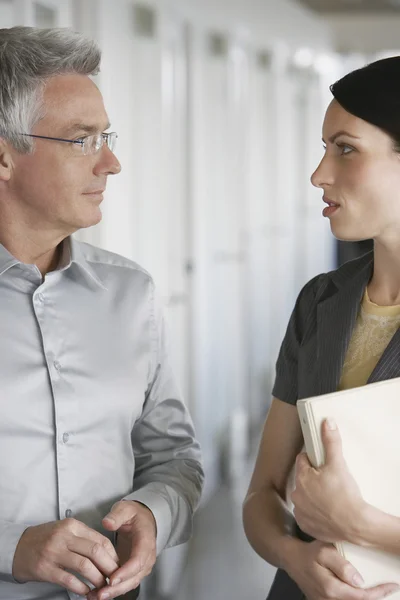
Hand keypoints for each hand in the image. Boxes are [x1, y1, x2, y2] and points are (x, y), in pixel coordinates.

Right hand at [12, 519, 119, 595]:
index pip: (100, 540)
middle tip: (114, 578)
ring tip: (102, 587)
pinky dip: (81, 587)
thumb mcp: (66, 531)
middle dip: (109, 567)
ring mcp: (54, 552)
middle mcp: (64, 537)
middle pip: (96, 552)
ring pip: (84, 566)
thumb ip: (84, 538)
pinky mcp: (45, 569)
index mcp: (72, 525)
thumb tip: (108, 554)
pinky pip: (69, 580)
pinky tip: (86, 591)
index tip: (118, 565)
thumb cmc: (46, 539)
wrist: (18, 547)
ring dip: (97, 579)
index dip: (113, 555)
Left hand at [88, 500, 156, 599]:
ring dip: (114, 592)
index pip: (138, 560)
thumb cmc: (134, 515)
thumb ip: (117, 515)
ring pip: (130, 583)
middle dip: (117, 587)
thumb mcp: (126, 509)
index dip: (125, 571)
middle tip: (100, 593)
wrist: (143, 519)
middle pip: (134, 577)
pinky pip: (125, 583)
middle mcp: (146, 556)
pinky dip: (113, 590)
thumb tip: (107, 523)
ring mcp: (141, 565)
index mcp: (146, 540)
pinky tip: (98, 593)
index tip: (112, 578)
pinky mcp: (134, 570)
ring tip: (95, 596)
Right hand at [287, 540, 398, 599]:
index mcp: (331, 589)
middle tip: (389, 587)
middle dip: (376, 597)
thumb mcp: (324, 551)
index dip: (379, 593)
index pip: (362, 597)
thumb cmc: (308, 552)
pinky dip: (354, 598)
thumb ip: (341, 565)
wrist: (291, 558)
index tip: (392, 585)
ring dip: (365, 598)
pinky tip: (361, 591)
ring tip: (378, 589)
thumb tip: (359, 580)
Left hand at [292, 418, 364, 542]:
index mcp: (302, 477)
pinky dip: (314, 512)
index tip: (323, 466)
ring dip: (312, 495)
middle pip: (303, 479)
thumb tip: (327, 423)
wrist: (355, 525)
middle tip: (329, 482)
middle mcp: (297, 494)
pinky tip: (326, 511)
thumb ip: (331, 442)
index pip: (302, 460)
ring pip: (304, 496)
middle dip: (313, 478)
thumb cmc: (345, 495)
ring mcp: (300, 511)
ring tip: (329, 497)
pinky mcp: (305, 525)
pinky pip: (306, 514)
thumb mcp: (338, 464)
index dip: (313, 461)